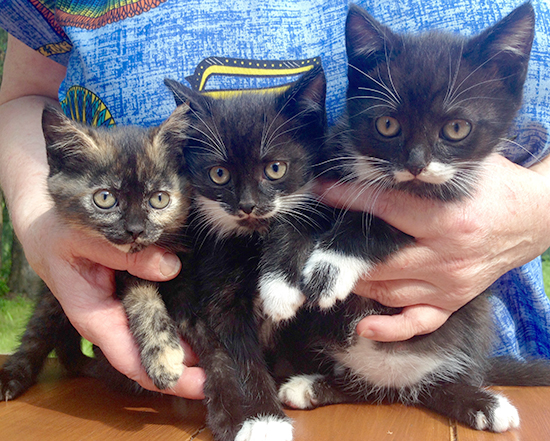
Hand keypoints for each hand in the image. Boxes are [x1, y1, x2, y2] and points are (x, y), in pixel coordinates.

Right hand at [0, 36, 204, 397]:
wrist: (47, 219)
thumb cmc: (57, 231)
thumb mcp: (81, 237)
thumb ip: (122, 252)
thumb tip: (169, 266)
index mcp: (94, 315)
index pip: (132, 358)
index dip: (168, 374)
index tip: (201, 383)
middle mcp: (113, 317)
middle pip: (154, 351)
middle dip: (189, 365)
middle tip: (229, 368)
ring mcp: (127, 305)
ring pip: (162, 332)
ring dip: (192, 343)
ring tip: (229, 349)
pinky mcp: (138, 289)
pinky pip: (164, 309)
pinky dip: (186, 316)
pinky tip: (212, 318)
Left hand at [317, 154, 549, 341]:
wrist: (537, 218)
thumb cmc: (497, 187)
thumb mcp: (468, 167)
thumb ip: (429, 166)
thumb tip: (384, 156)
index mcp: (448, 221)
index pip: (387, 207)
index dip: (350, 198)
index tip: (323, 190)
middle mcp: (448, 258)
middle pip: (382, 262)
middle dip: (346, 253)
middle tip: (322, 242)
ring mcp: (451, 285)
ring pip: (392, 291)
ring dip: (360, 282)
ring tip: (336, 269)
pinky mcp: (455, 301)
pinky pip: (419, 323)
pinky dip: (391, 328)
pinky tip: (364, 326)